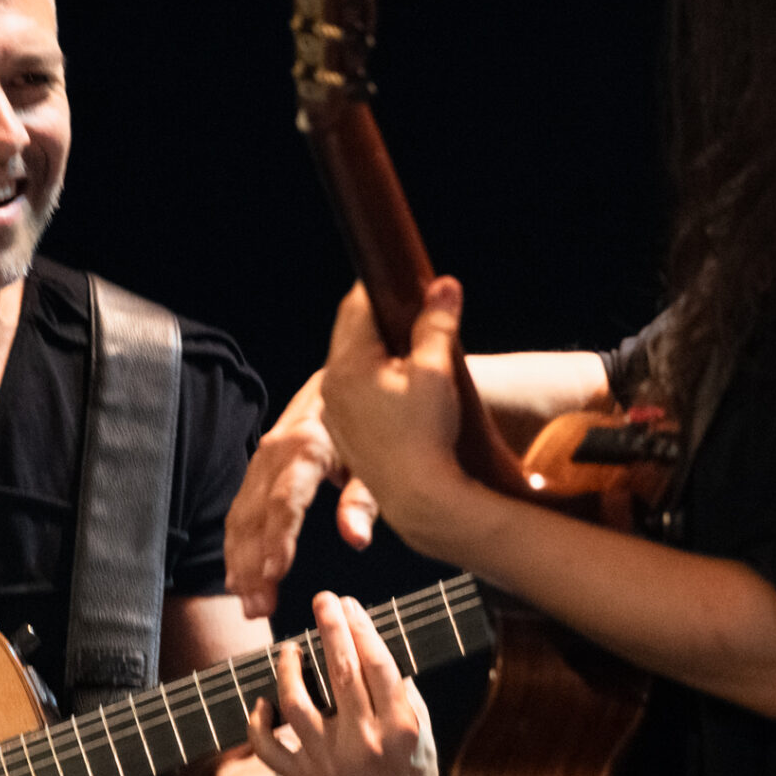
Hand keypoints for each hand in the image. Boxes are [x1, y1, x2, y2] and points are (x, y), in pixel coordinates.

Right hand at [224, 371, 382, 617]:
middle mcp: (275, 453)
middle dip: (254, 564)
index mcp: (307, 447)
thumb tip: (356, 540)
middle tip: (259, 608)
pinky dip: (236, 546)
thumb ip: (365, 499)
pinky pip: (239, 511)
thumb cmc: (368, 423)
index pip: (286, 502)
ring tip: (249, 603)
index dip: (278, 540)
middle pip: (256, 516)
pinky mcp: (257, 470)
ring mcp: (261, 461)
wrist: (344, 382)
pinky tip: (238, 578)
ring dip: (240, 562)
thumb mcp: (375, 457)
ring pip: (241, 516)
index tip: (275, 575)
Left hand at [246, 591, 436, 775]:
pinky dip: (259, 721)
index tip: (350, 604)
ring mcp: (329, 762)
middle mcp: (364, 744)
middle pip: (341, 673)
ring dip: (289, 669)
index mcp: (400, 730)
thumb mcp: (424, 739)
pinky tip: (264, 699)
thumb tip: (381, 647)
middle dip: (330, 628)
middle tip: (323, 599)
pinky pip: (269, 745)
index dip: (362, 629)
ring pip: (296, 704)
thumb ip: (406, 697)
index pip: (379, 666)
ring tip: (290, 648)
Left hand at [320, 277, 468, 554]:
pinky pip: (354, 394)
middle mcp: (331, 387)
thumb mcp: (436, 372)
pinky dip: (372, 383)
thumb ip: (437, 324)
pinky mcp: (345, 435)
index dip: (382, 288)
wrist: (420, 498)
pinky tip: (396, 389)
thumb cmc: (427, 435)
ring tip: (405, 349)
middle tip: (405, 306)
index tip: (400, 277)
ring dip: (374, 352)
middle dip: (377, 318)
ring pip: (350, 366)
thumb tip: (444, 285)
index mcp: (348, 365)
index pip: (358, 307)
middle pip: (351, 335)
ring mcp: (334, 414)